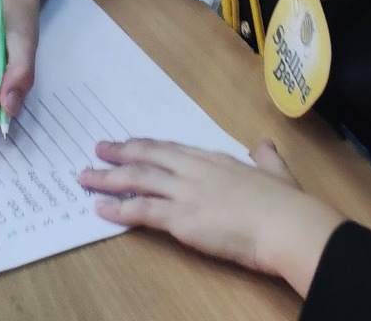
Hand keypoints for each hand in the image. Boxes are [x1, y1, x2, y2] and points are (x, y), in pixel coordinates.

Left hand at [79, 138, 343, 295]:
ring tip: (86, 177)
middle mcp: (194, 170)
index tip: (131, 145)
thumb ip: (266, 158)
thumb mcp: (277, 172)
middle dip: (120, 153)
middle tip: (97, 150)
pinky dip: (118, 208)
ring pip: (137, 179)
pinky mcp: (181, 219)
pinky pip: (141, 211)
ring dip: (108, 178)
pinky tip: (100, 207)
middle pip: (147, 156)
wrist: (284, 224)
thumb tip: (264, 146)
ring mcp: (185, 193)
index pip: (172, 149)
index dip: (148, 147)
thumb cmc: (285, 204)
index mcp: (214, 159)